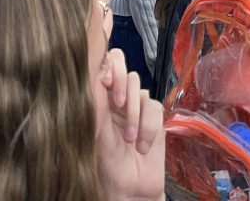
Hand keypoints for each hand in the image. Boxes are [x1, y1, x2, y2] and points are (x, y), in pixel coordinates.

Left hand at [93, 49, 165, 200]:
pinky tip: (142, 145)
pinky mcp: (153, 116)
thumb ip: (97, 93)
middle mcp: (114, 97)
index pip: (101, 63)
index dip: (109, 65)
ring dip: (134, 115)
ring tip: (129, 139)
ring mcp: (135, 106)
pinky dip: (149, 127)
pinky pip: (154, 108)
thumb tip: (98, 64)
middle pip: (124, 67)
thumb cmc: (105, 162)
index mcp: (95, 96)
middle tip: (117, 105)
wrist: (129, 186)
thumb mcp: (96, 124)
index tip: (107, 78)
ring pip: (139, 89)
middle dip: (122, 86)